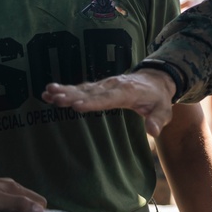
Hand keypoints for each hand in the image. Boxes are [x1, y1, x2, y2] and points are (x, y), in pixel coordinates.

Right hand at [42, 68, 175, 135]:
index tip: (77, 106)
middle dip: (72, 95)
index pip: (108, 98)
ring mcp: (104, 85)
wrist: (154, 79)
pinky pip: (80, 89)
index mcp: (128, 92)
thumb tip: (153, 131)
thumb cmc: (158, 98)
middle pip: (90, 92)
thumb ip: (158, 120)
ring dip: (64, 91)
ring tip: (47, 93)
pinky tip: (49, 93)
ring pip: (82, 89)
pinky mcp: (98, 87)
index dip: (93, 103)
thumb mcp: (164, 109)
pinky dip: (65, 89)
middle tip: (55, 99)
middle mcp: (112, 86)